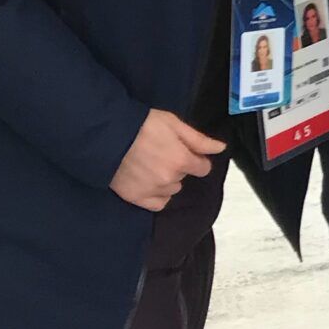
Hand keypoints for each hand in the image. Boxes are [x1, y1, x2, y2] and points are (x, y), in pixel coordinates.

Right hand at [111, 110, 225, 211]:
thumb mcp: (174, 124)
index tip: (186, 152)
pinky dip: (158, 195)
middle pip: (185, 178)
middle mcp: (169, 179)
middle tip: (162, 153)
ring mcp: (152, 191)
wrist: (107, 135)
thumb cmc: (143, 124)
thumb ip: (199, 140)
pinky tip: (150, 183)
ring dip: (168, 181)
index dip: (197, 159)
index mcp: (181, 160)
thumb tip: (221, 148)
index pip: (203, 168)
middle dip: (179, 167)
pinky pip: (158, 204)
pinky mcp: (135, 198)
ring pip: (172, 190)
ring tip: (152, 166)